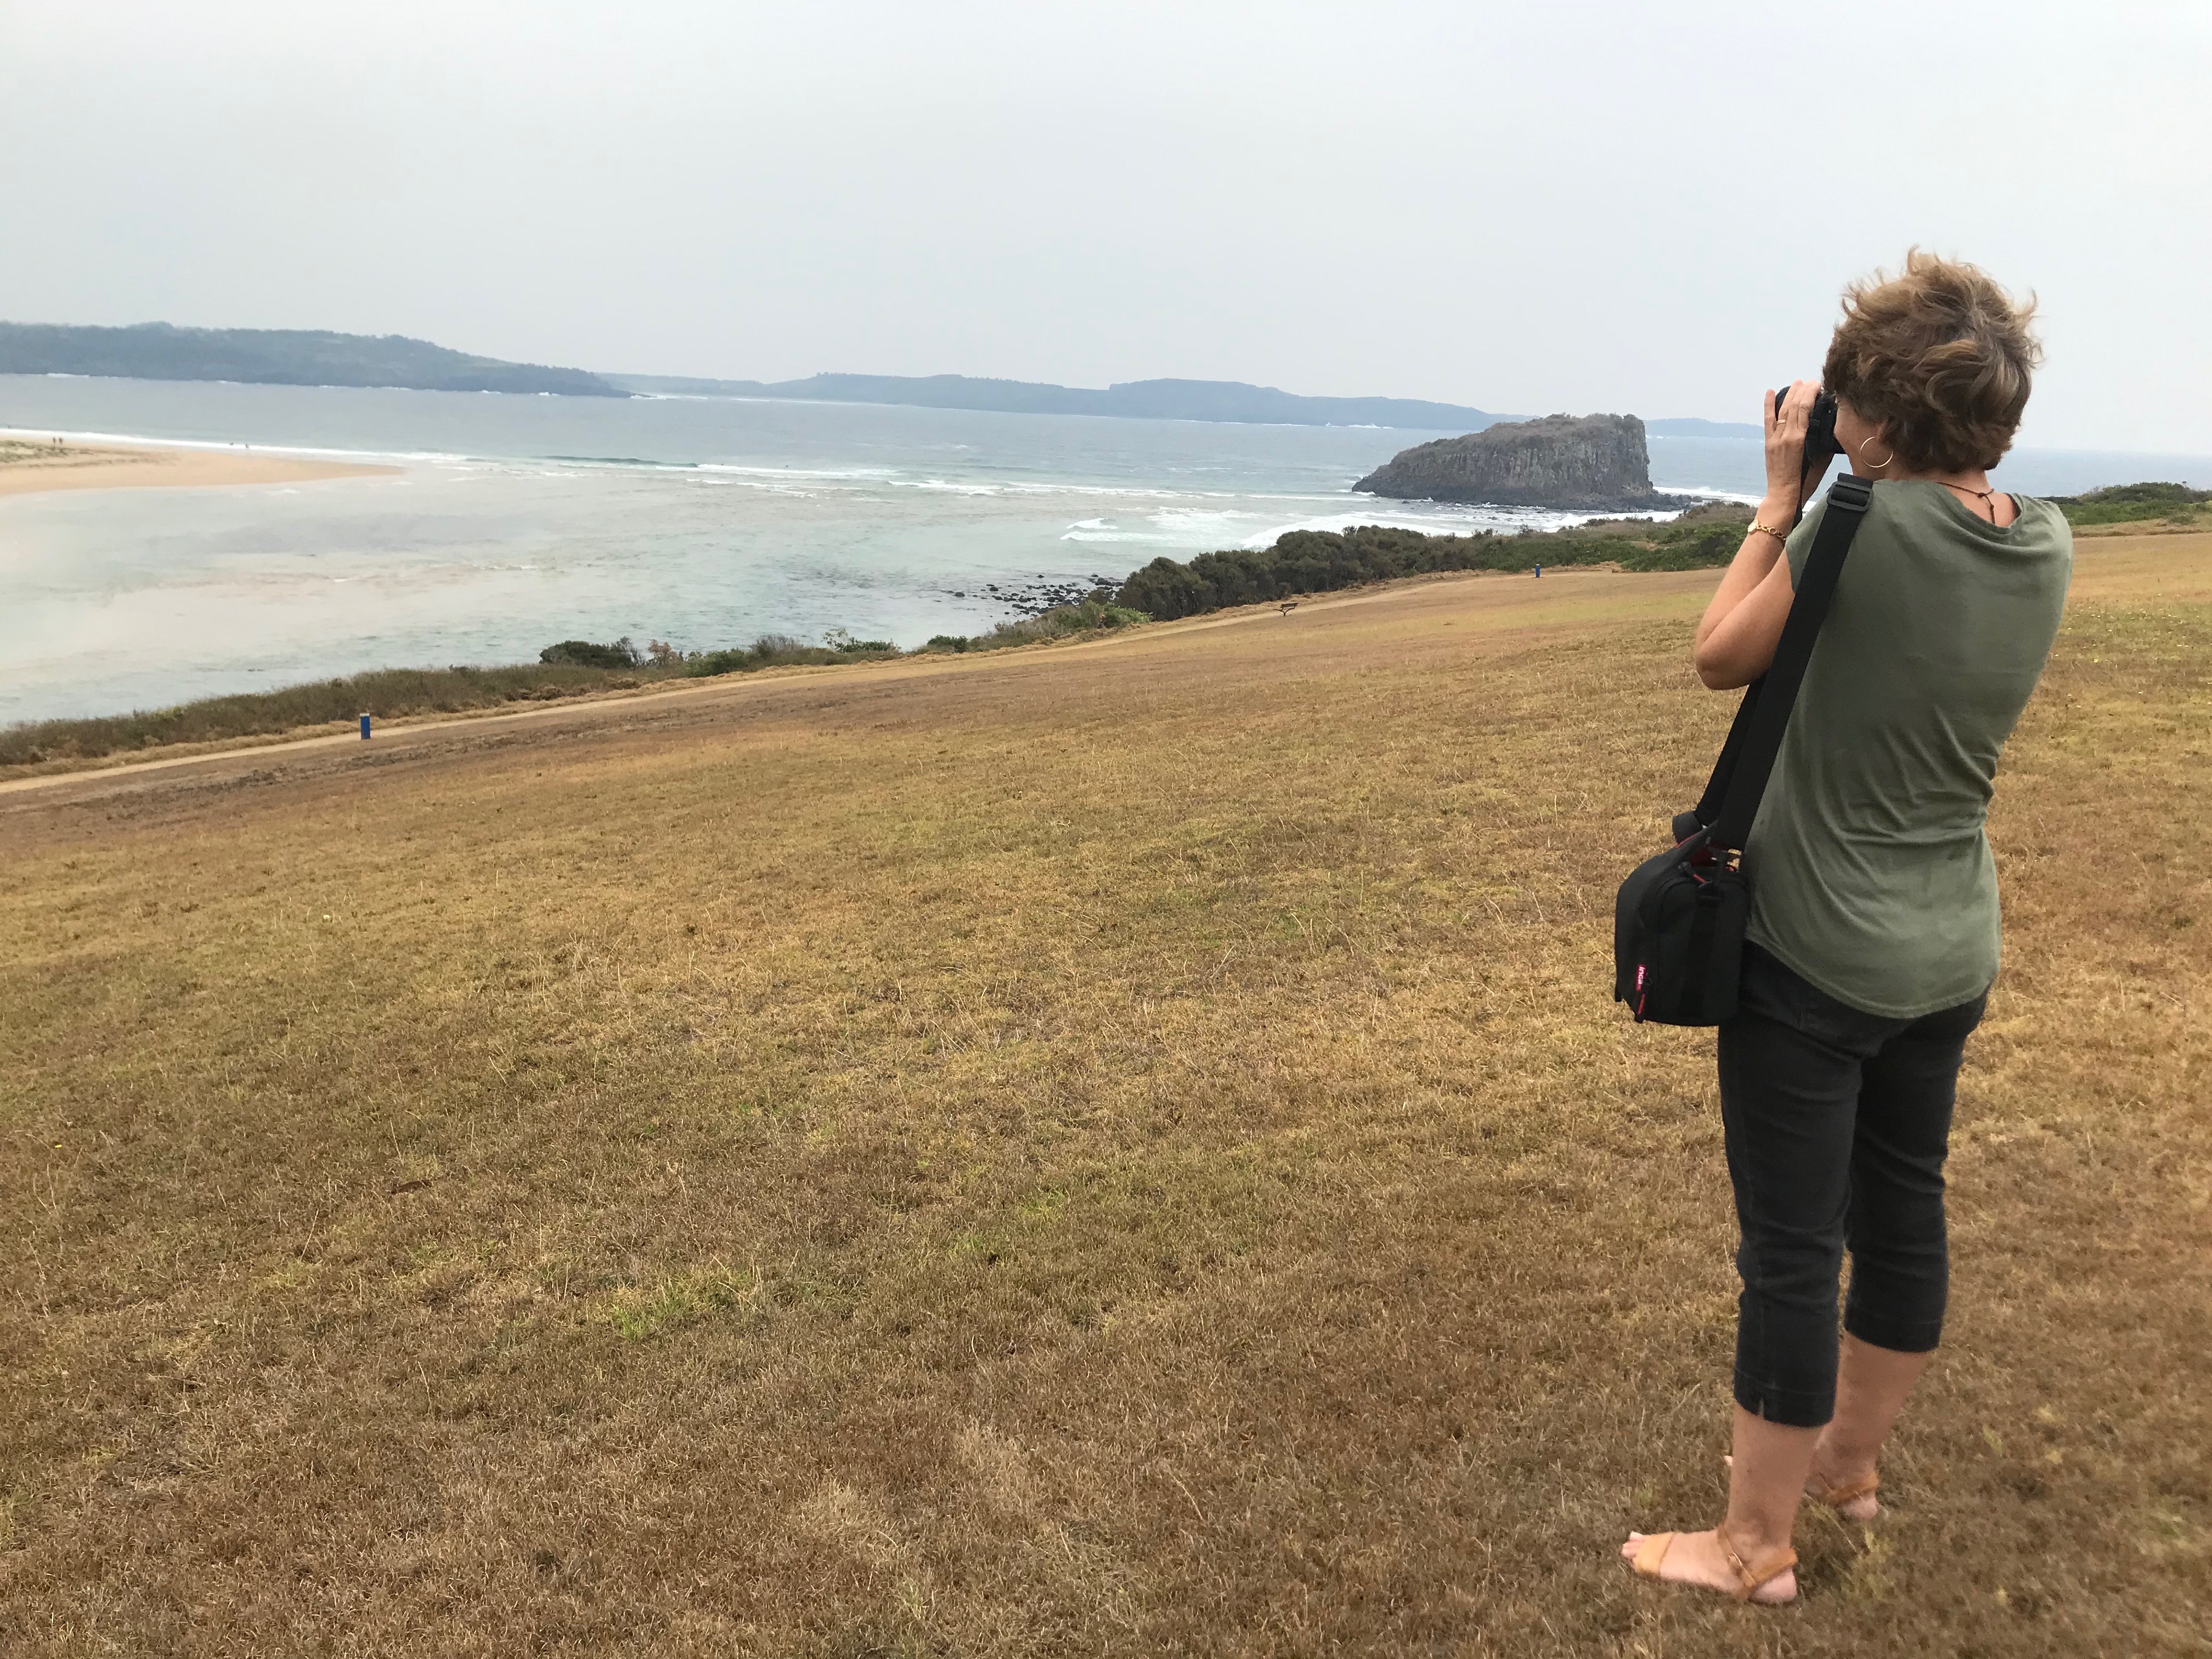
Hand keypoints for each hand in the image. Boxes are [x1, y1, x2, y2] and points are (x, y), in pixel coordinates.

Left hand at [1761, 379, 1820, 518]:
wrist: (1783, 496)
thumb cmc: (1805, 482)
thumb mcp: (1820, 461)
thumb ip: (1822, 442)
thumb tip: (1828, 426)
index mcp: (1799, 439)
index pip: (1804, 408)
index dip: (1811, 393)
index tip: (1818, 384)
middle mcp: (1785, 436)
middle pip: (1793, 406)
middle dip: (1803, 390)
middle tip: (1811, 381)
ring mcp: (1775, 438)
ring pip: (1782, 410)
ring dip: (1790, 394)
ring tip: (1797, 382)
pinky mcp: (1768, 443)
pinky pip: (1767, 420)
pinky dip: (1768, 405)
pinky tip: (1770, 392)